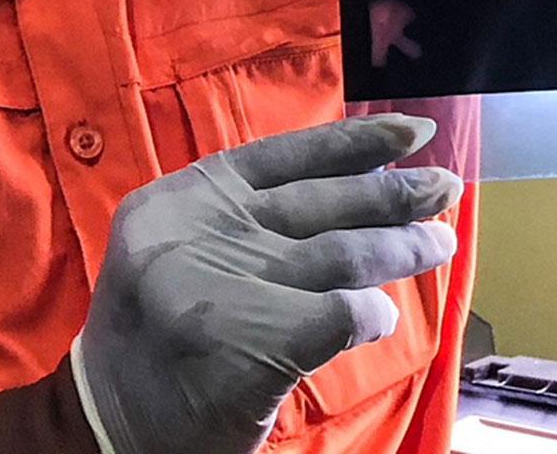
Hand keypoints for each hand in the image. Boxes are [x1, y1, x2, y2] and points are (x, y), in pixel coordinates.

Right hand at [70, 114, 461, 453]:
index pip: (285, 155)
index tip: (409, 131)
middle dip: (394, 194)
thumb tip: (361, 185)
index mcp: (183, 198)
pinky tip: (382, 318)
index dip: (354, 140)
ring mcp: (227, 286)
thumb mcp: (188, 249)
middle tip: (446, 188)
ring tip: (438, 244)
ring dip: (402, 248)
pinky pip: (342, 313)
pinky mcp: (256, 343)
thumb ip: (252, 217)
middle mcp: (201, 232)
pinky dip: (371, 314)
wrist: (110, 427)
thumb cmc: (161, 336)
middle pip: (324, 203)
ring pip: (344, 253)